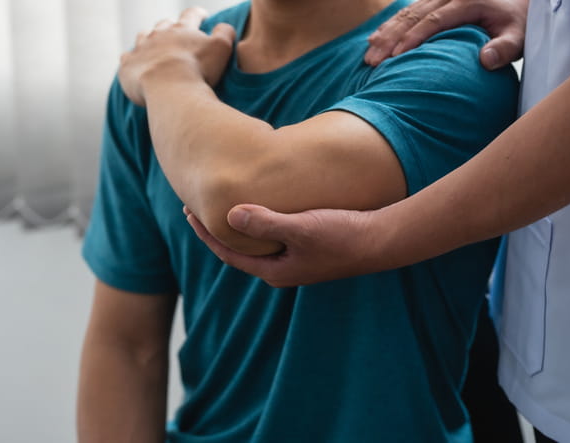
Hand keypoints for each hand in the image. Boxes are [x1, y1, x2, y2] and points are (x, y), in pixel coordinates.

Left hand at [118, 7, 235, 105]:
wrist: (169, 89)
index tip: (203, 16)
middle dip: (171, 26)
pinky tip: (135, 64)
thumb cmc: (198, 70)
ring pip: (143, 36)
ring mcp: (141, 48)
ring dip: (149, 39)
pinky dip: (132, 59)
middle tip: (176, 34)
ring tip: (153, 46)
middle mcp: (159, 33)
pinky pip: (127, 57)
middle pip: (164, 24)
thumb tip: (224, 26)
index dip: (198, 14)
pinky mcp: (128, 64)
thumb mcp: (221, 49)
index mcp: (183, 29)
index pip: (191, 15)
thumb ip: (225, 33)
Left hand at [185, 204, 386, 287]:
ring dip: (236, 224)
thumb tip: (230, 216)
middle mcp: (280, 268)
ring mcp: (293, 260)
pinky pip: (271, 235)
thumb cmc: (342, 235)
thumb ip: (265, 223)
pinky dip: (258, 221)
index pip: (227, 252)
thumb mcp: (301, 227)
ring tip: (221, 204)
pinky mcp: (306, 248)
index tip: (188, 210)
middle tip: (195, 205)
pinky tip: (258, 204)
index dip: (205, 232)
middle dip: (216, 228)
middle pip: (237, 249)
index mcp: (273, 270)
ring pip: (254, 242)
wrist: (381, 241)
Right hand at [364, 0, 527, 69]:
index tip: (396, 56)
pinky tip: (374, 37)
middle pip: (413, 15)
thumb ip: (505, 48)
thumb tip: (485, 59)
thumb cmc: (516, 23)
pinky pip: (407, 11)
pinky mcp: (433, 1)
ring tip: (368, 52)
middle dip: (390, 38)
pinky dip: (389, 25)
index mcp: (468, 1)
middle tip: (372, 60)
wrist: (518, 3)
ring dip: (385, 33)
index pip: (434, 19)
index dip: (413, 37)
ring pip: (406, 12)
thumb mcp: (519, 36)